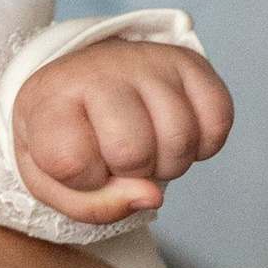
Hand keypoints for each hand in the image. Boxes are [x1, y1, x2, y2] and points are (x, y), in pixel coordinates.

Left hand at [14, 39, 233, 222]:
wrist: (86, 81)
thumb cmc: (67, 138)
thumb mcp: (53, 181)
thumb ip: (93, 206)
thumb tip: (152, 197)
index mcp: (50, 97)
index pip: (73, 163)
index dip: (85, 181)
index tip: (80, 161)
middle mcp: (100, 69)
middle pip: (133, 153)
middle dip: (131, 174)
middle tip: (119, 157)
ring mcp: (148, 61)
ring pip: (180, 140)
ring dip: (169, 163)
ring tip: (148, 145)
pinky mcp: (189, 62)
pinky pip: (218, 122)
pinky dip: (203, 145)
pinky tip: (175, 134)